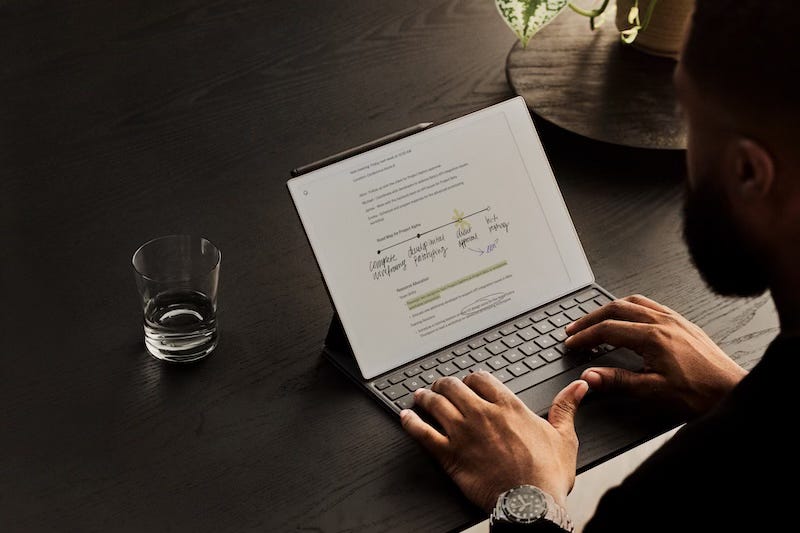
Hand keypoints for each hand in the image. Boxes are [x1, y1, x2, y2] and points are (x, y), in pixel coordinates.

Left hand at [400, 371, 587, 511]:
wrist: (530, 503)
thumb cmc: (547, 475)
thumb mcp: (564, 437)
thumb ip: (566, 407)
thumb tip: (579, 387)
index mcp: (508, 407)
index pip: (481, 378)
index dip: (471, 378)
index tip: (468, 382)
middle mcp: (482, 414)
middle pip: (453, 386)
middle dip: (444, 384)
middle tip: (439, 386)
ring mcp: (463, 433)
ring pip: (435, 404)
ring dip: (424, 397)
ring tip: (419, 396)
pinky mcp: (449, 454)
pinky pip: (422, 432)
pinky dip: (410, 422)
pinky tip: (405, 417)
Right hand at [565, 294, 746, 416]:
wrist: (732, 391)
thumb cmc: (700, 393)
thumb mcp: (653, 391)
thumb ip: (618, 380)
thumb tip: (590, 375)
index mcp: (653, 337)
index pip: (608, 329)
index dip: (585, 336)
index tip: (571, 343)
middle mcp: (663, 322)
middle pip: (616, 309)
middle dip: (591, 318)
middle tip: (574, 329)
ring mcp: (674, 319)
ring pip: (633, 302)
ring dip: (609, 309)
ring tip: (595, 319)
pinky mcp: (683, 323)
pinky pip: (651, 304)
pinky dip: (630, 307)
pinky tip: (628, 316)